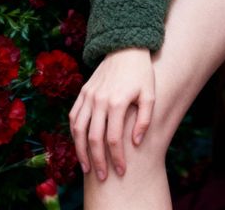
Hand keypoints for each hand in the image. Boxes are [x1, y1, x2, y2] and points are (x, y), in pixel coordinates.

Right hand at [69, 47, 154, 181]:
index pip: (114, 139)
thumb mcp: (150, 94)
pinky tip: (80, 144)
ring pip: (79, 130)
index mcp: (117, 102)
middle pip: (93, 139)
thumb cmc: (141, 72)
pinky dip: (75, 133)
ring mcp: (88, 96)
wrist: (126, 47)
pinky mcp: (83, 92)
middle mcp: (99, 100)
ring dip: (81, 152)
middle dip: (98, 161)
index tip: (121, 170)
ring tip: (87, 167)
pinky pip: (74, 117)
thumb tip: (135, 143)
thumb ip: (144, 119)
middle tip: (104, 176)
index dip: (117, 158)